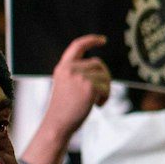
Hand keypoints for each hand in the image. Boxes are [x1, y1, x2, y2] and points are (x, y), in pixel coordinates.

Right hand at [22, 34, 108, 163]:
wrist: (58, 124)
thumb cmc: (64, 109)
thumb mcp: (66, 85)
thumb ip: (78, 73)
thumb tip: (100, 68)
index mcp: (63, 67)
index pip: (77, 46)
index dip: (91, 40)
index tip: (103, 40)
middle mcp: (70, 68)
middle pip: (98, 64)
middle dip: (103, 77)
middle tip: (100, 93)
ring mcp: (80, 76)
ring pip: (105, 76)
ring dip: (105, 89)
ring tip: (96, 101)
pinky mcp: (89, 86)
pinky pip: (107, 88)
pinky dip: (106, 97)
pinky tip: (97, 106)